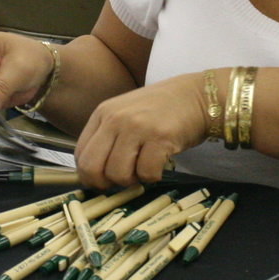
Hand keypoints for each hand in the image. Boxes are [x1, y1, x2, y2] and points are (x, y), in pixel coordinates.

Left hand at [75, 72, 210, 188]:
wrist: (197, 96)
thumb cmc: (160, 110)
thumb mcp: (125, 115)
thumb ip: (107, 138)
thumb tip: (93, 176)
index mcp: (103, 113)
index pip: (81, 155)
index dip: (89, 176)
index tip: (103, 181)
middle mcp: (116, 119)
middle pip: (93, 168)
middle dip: (106, 183)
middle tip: (122, 180)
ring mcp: (137, 127)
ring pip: (118, 174)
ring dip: (132, 180)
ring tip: (144, 168)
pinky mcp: (160, 137)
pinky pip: (146, 173)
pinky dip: (152, 177)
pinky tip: (159, 165)